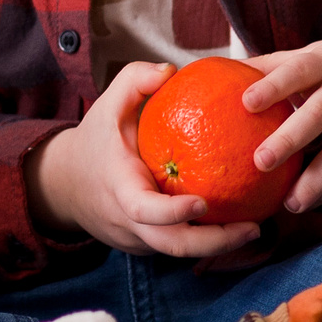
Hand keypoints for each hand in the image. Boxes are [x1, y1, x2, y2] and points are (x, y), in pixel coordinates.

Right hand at [26, 62, 261, 258]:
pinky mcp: (146, 245)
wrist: (65, 185)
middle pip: (171, 246)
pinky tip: (238, 223)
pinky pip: (178, 245)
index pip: (144, 210)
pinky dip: (207, 239)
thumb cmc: (95, 142)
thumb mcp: (106, 107)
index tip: (203, 202)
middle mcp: (128, 222)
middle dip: (215, 244)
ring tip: (256, 227)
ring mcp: (137, 240)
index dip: (172, 212)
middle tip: (254, 228)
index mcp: (120, 190)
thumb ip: (133, 81)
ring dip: (219, 244)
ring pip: (179, 252)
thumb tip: (170, 70)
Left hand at [242, 38, 321, 212]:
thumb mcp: (312, 56)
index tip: (246, 103)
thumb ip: (269, 66)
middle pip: (319, 114)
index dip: (273, 85)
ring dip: (317, 179)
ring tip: (290, 204)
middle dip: (290, 138)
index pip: (298, 71)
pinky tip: (305, 203)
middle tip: (258, 162)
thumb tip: (214, 73)